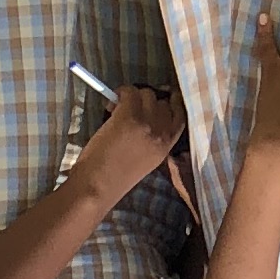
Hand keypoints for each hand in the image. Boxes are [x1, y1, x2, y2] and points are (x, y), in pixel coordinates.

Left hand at [66, 82, 184, 203]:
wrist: (99, 185)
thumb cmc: (116, 176)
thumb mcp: (147, 158)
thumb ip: (153, 137)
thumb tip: (146, 113)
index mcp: (168, 145)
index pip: (180, 114)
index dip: (170, 103)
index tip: (155, 100)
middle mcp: (162, 132)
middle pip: (162, 101)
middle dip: (146, 101)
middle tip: (130, 109)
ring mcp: (147, 122)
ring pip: (146, 94)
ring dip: (132, 96)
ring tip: (116, 109)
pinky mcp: (129, 116)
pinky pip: (129, 92)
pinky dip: (120, 93)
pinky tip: (110, 105)